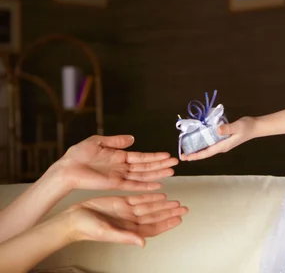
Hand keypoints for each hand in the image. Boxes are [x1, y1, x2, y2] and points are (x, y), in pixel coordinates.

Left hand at [54, 135, 178, 191]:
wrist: (67, 168)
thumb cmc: (78, 155)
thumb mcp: (98, 142)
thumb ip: (116, 141)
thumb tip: (132, 138)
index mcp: (119, 156)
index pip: (141, 157)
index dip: (154, 157)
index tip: (167, 155)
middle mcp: (122, 167)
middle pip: (146, 166)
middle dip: (161, 165)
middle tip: (176, 163)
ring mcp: (120, 176)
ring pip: (143, 175)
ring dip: (158, 174)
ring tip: (172, 172)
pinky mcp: (115, 184)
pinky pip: (134, 185)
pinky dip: (146, 186)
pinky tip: (157, 185)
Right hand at [66, 194, 187, 246]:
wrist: (72, 218)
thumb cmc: (86, 229)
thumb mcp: (107, 233)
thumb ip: (125, 237)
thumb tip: (142, 243)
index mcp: (129, 230)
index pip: (153, 228)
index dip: (166, 224)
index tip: (179, 218)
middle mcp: (130, 221)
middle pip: (154, 216)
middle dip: (169, 212)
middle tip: (183, 208)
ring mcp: (126, 211)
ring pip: (149, 207)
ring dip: (162, 204)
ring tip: (175, 201)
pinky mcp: (121, 202)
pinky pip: (139, 199)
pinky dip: (150, 196)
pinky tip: (160, 194)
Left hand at [180, 116, 256, 160]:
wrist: (255, 126)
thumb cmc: (247, 127)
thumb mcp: (237, 126)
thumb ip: (227, 128)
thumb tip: (217, 130)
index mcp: (223, 146)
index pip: (207, 153)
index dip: (196, 155)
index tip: (186, 157)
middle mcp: (222, 147)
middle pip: (205, 152)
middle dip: (194, 154)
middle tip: (182, 155)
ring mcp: (222, 143)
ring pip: (207, 148)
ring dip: (197, 149)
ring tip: (187, 148)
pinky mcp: (223, 139)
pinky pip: (210, 142)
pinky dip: (203, 142)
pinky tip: (198, 138)